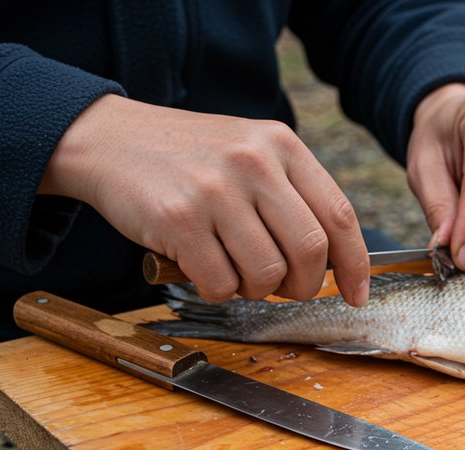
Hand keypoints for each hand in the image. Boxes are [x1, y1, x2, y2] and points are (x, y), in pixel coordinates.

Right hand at [38, 95, 370, 305]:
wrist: (108, 139)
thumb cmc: (187, 158)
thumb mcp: (249, 154)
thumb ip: (291, 195)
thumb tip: (335, 263)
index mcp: (282, 145)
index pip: (340, 216)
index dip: (356, 265)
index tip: (357, 294)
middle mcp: (254, 162)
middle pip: (310, 251)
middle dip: (302, 285)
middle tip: (283, 288)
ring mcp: (216, 190)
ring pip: (266, 273)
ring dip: (255, 289)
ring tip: (233, 270)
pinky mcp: (179, 220)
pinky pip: (221, 283)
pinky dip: (217, 290)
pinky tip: (201, 267)